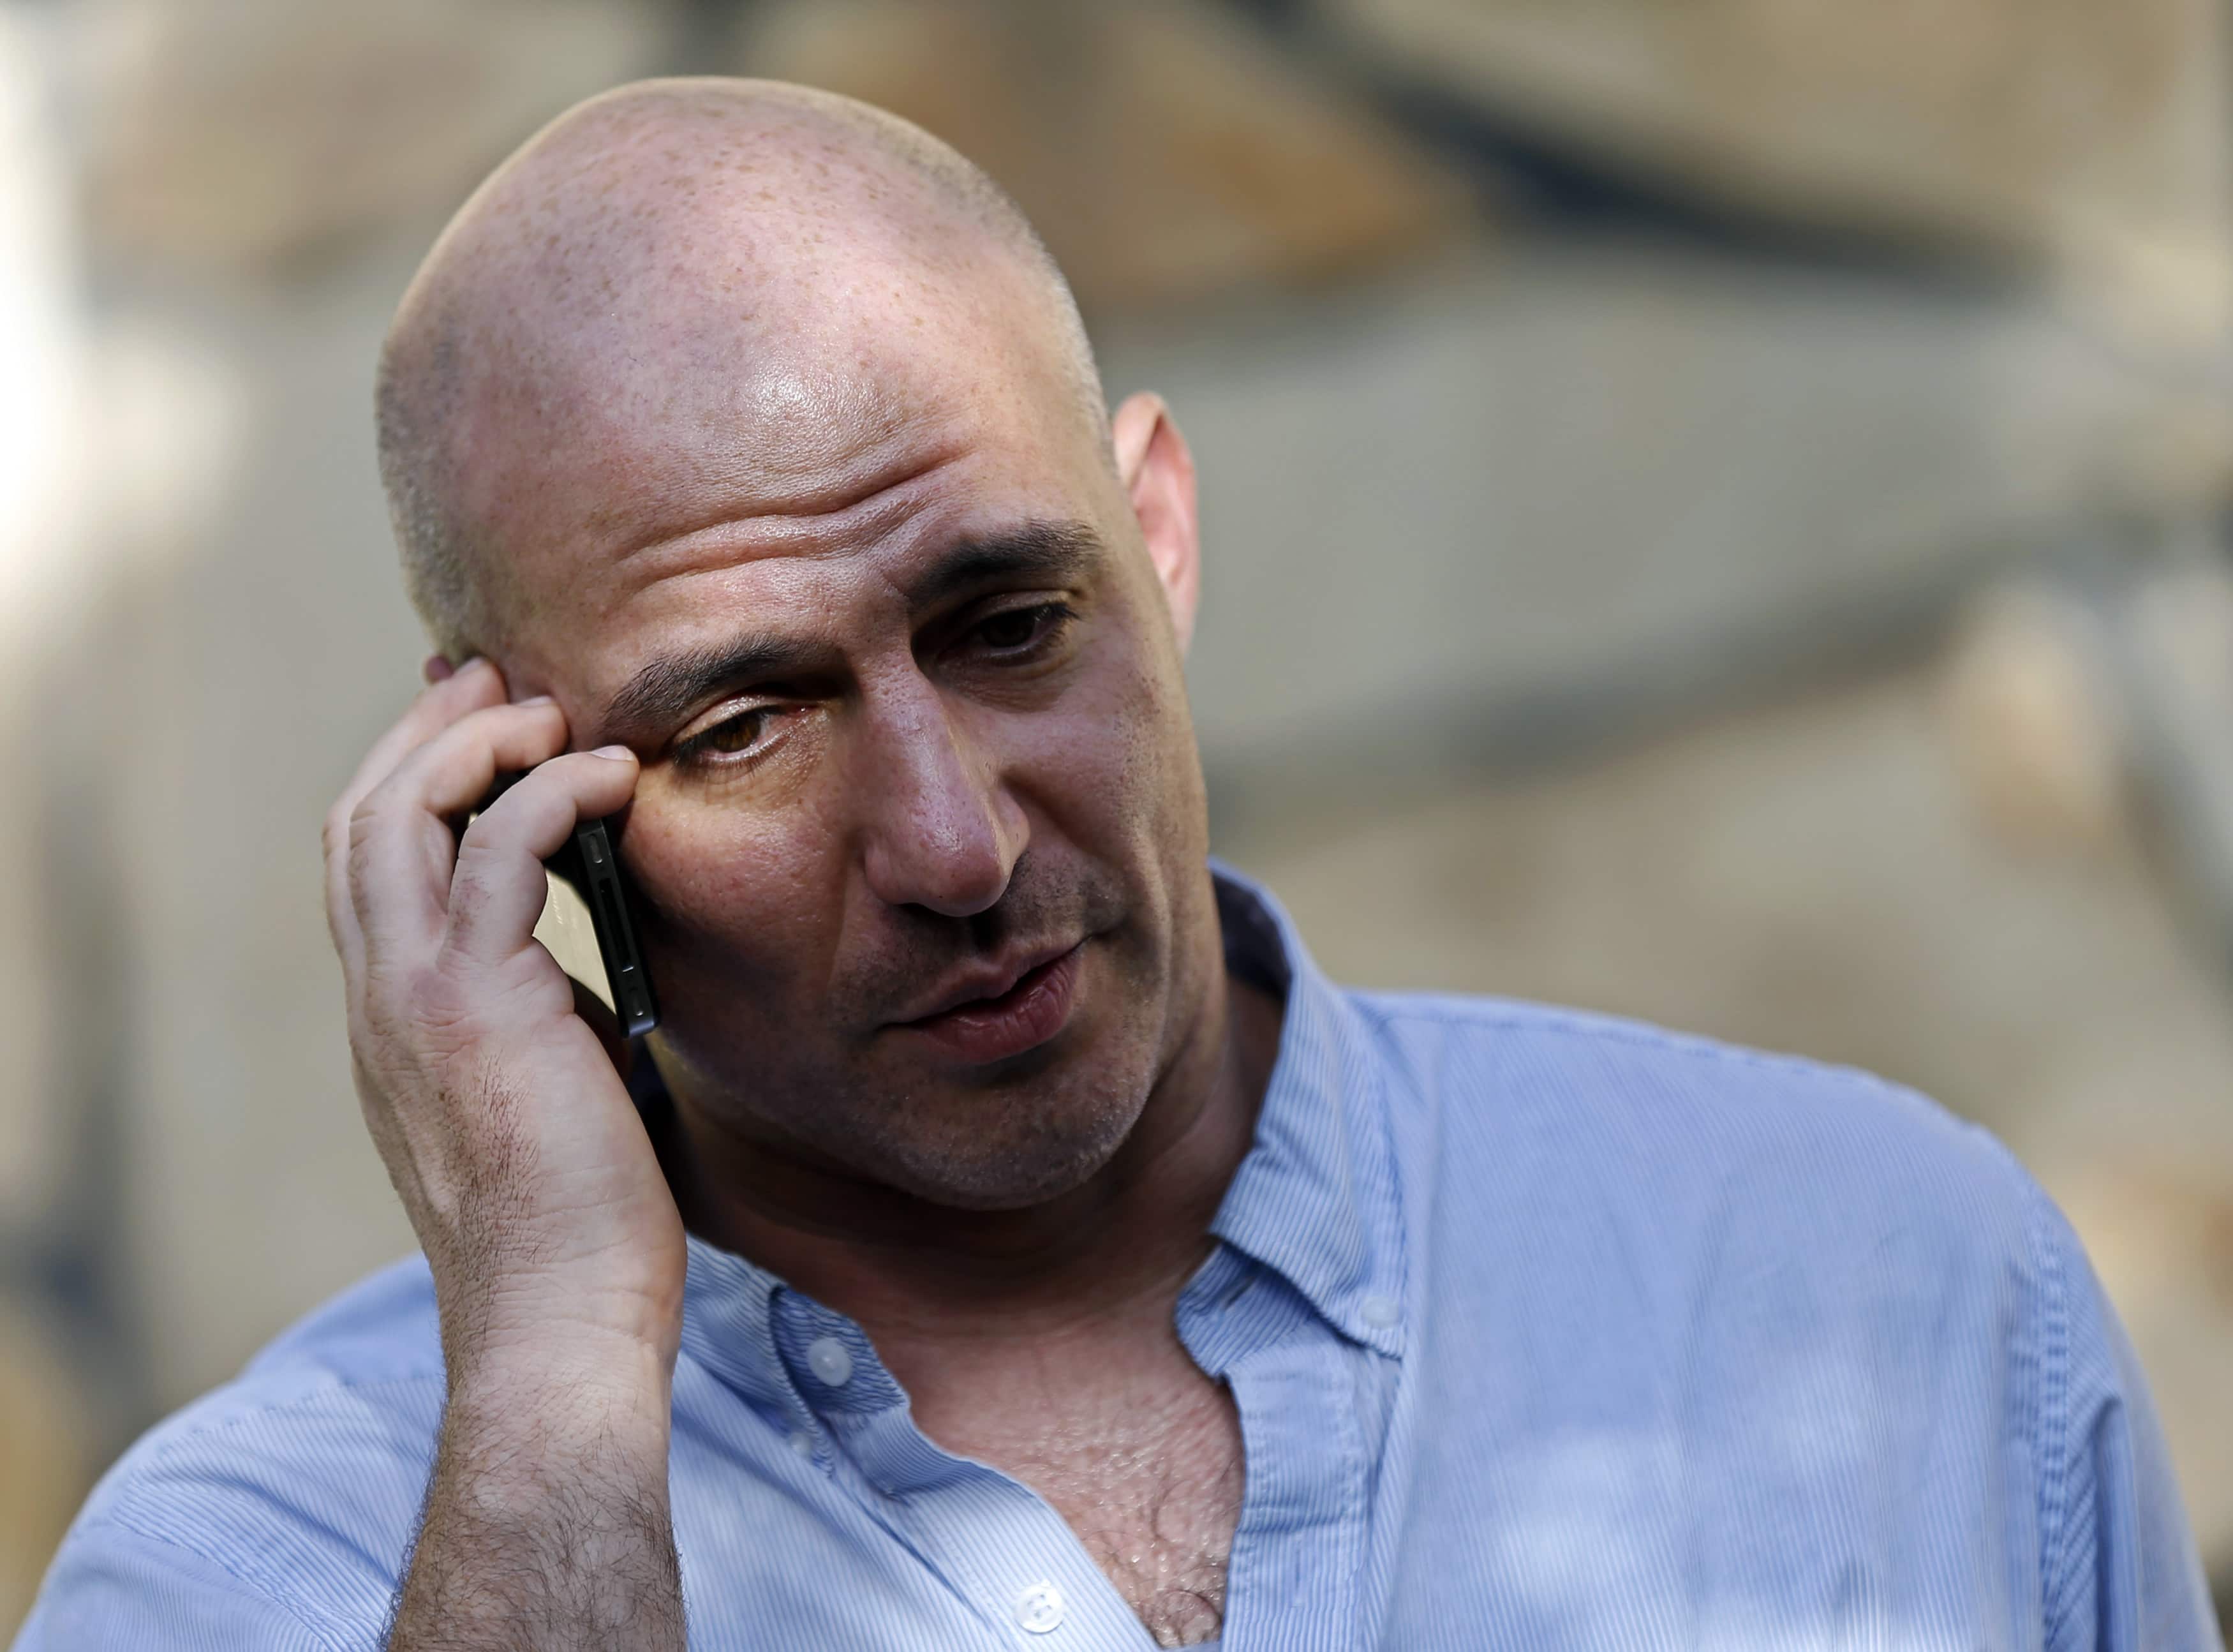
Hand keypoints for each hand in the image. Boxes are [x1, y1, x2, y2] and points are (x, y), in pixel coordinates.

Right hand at [323, 658, 684, 1393]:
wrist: (560, 1320)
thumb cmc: (578, 1224)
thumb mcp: (550, 1090)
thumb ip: (544, 1016)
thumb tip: (587, 965)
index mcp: (394, 1020)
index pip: (369, 867)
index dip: (412, 778)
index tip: (476, 720)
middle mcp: (381, 1000)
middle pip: (363, 817)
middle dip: (427, 731)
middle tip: (497, 672)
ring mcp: (412, 1000)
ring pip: (400, 816)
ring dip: (475, 742)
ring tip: (551, 705)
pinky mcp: (474, 1004)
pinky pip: (498, 850)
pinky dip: (549, 791)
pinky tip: (612, 775)